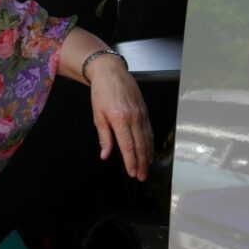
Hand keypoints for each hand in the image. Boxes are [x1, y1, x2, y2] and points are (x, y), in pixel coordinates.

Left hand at [86, 55, 153, 179]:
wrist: (111, 72)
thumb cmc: (102, 92)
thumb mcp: (98, 115)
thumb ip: (104, 137)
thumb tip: (105, 154)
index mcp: (119, 119)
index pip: (128, 146)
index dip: (131, 162)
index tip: (132, 173)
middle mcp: (133, 118)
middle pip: (140, 146)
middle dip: (142, 164)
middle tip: (141, 177)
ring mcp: (141, 114)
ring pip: (147, 139)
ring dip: (148, 156)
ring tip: (147, 169)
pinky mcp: (145, 111)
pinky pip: (149, 131)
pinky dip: (150, 143)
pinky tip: (149, 152)